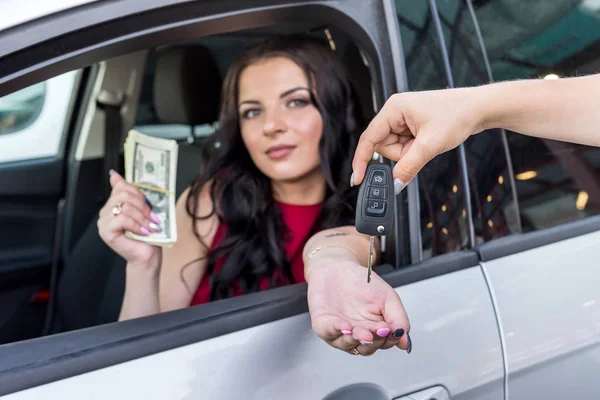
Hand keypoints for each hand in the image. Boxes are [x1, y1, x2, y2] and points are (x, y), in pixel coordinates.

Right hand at [97, 170, 161, 267]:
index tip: (147, 204)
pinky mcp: (106, 231)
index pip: (122, 186)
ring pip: (124, 207)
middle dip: (142, 206)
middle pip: (123, 195)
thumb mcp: (143, 209)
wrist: (146, 255)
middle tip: (152, 217)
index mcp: (114, 203)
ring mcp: (104, 221)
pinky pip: (122, 220)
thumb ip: (131, 193)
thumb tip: (114, 174)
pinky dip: (137, 225)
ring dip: (142, 217)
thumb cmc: (146, 234)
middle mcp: (106, 211)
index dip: (138, 193)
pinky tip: (144, 232)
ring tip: (150, 227)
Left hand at [307, 259, 410, 355]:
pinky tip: (346, 326)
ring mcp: (339, 333)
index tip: (392, 330)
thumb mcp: (387, 297)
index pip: (385, 343)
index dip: (390, 339)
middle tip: (380, 330)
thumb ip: (398, 318)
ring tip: (364, 332)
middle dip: (375, 340)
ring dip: (358, 338)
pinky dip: (338, 330)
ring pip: (349, 345)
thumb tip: (405, 340)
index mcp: (374, 330)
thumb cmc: (361, 282)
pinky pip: (329, 332)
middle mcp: (357, 335)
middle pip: (369, 347)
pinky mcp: (323, 326)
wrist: (336, 267)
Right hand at [352, 88, 482, 187]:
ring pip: (394, 148)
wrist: (479, 109)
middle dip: (400, 154)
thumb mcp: (430, 145)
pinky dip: (415, 150)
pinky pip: (404, 146)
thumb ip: (408, 166)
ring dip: (409, 153)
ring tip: (428, 143)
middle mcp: (395, 111)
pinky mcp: (411, 125)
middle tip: (419, 150)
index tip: (358, 178)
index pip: (369, 138)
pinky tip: (428, 142)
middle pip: (382, 146)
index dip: (362, 160)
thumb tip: (394, 184)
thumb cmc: (457, 115)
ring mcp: (403, 118)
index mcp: (393, 108)